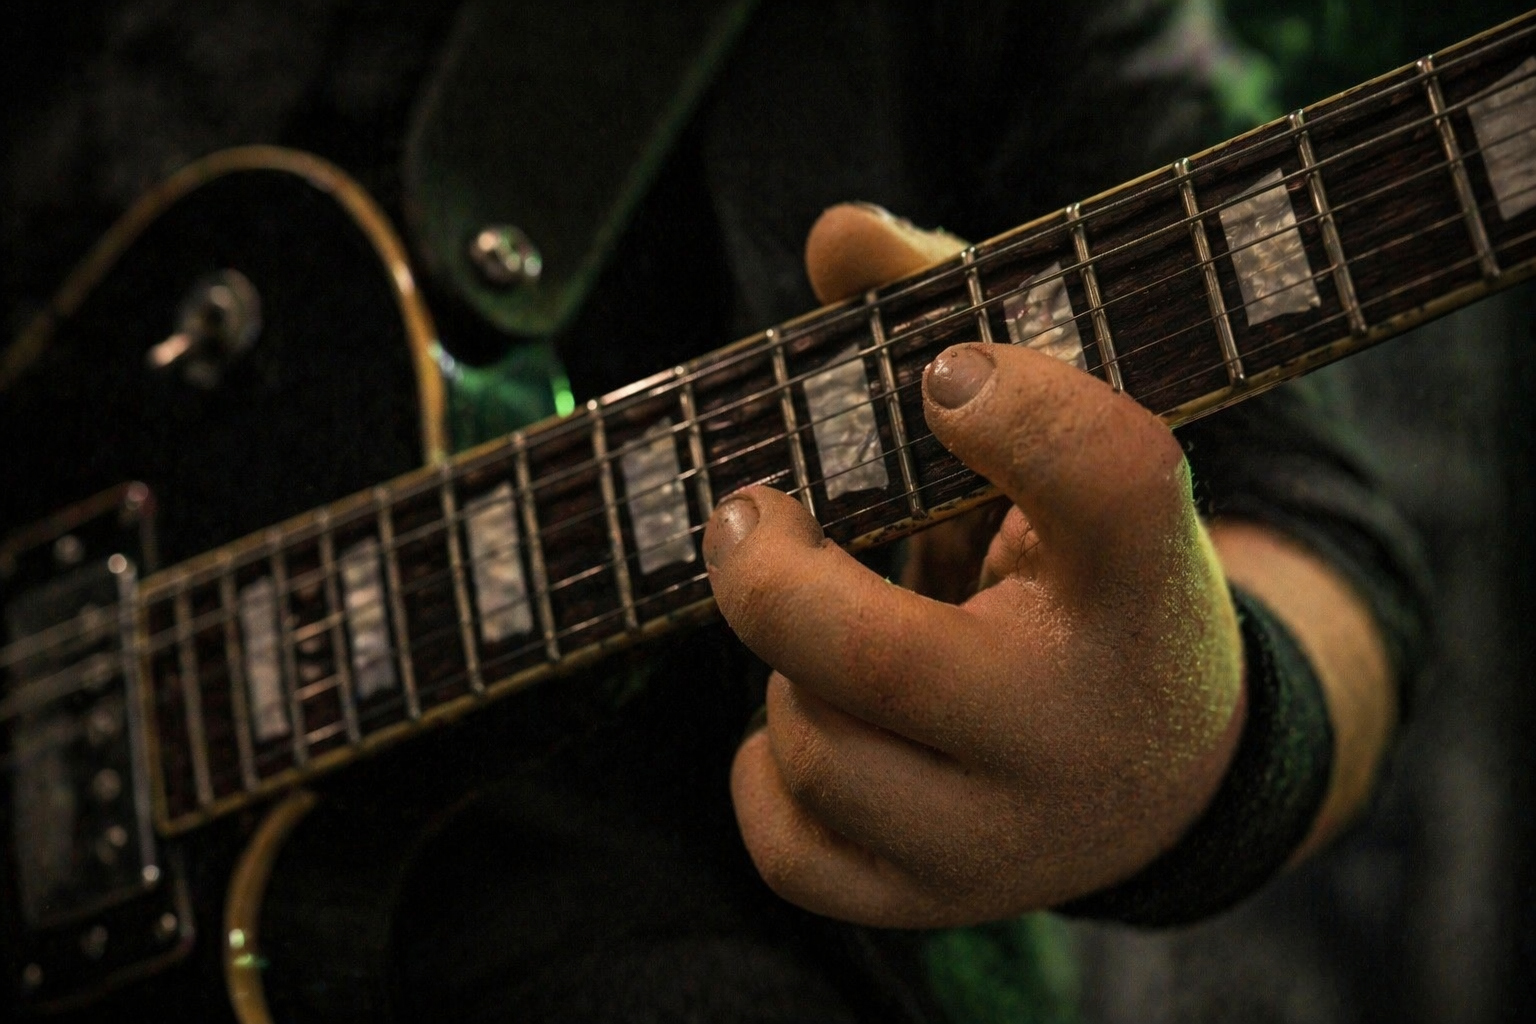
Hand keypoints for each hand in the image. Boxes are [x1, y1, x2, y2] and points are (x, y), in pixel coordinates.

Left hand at [703, 203, 1247, 927]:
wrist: (1165, 766)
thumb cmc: (1091, 578)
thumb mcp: (1063, 456)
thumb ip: (962, 323)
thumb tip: (837, 234)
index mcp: (1147, 584)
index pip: (1111, 484)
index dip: (1022, 411)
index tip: (947, 373)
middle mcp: (1090, 726)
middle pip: (887, 662)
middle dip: (774, 576)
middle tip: (747, 513)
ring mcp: (1015, 838)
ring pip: (822, 752)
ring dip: (786, 670)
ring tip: (827, 630)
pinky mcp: (946, 901)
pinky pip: (795, 851)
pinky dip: (769, 776)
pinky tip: (807, 719)